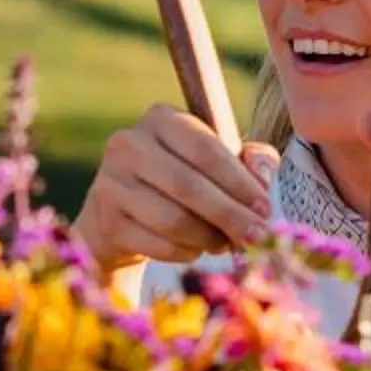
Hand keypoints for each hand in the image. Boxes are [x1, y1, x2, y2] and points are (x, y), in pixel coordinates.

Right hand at [73, 103, 282, 266]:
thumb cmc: (181, 184)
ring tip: (224, 243)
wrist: (120, 219)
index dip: (240, 183)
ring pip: (174, 220)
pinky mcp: (104, 220)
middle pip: (189, 186)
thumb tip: (264, 176)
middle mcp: (128, 143)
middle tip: (257, 237)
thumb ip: (250, 160)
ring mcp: (110, 182)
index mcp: (160, 118)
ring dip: (209, 238)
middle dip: (231, 216)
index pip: (206, 149)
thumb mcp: (216, 164)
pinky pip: (158, 244)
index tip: (266, 209)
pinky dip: (186, 252)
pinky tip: (194, 249)